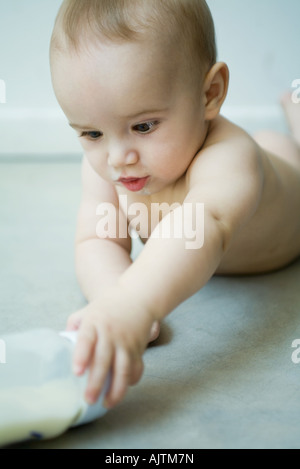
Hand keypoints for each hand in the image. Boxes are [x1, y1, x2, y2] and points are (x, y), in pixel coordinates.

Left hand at [67, 285, 154, 408]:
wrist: (138, 297)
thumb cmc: (108, 305)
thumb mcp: (88, 310)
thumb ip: (74, 324)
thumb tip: (61, 343)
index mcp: (95, 322)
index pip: (87, 340)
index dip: (82, 356)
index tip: (77, 372)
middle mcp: (111, 333)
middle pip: (104, 360)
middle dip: (96, 382)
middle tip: (88, 399)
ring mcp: (126, 341)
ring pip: (123, 369)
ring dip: (116, 389)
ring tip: (107, 404)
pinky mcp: (138, 348)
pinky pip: (136, 367)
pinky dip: (132, 380)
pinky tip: (123, 389)